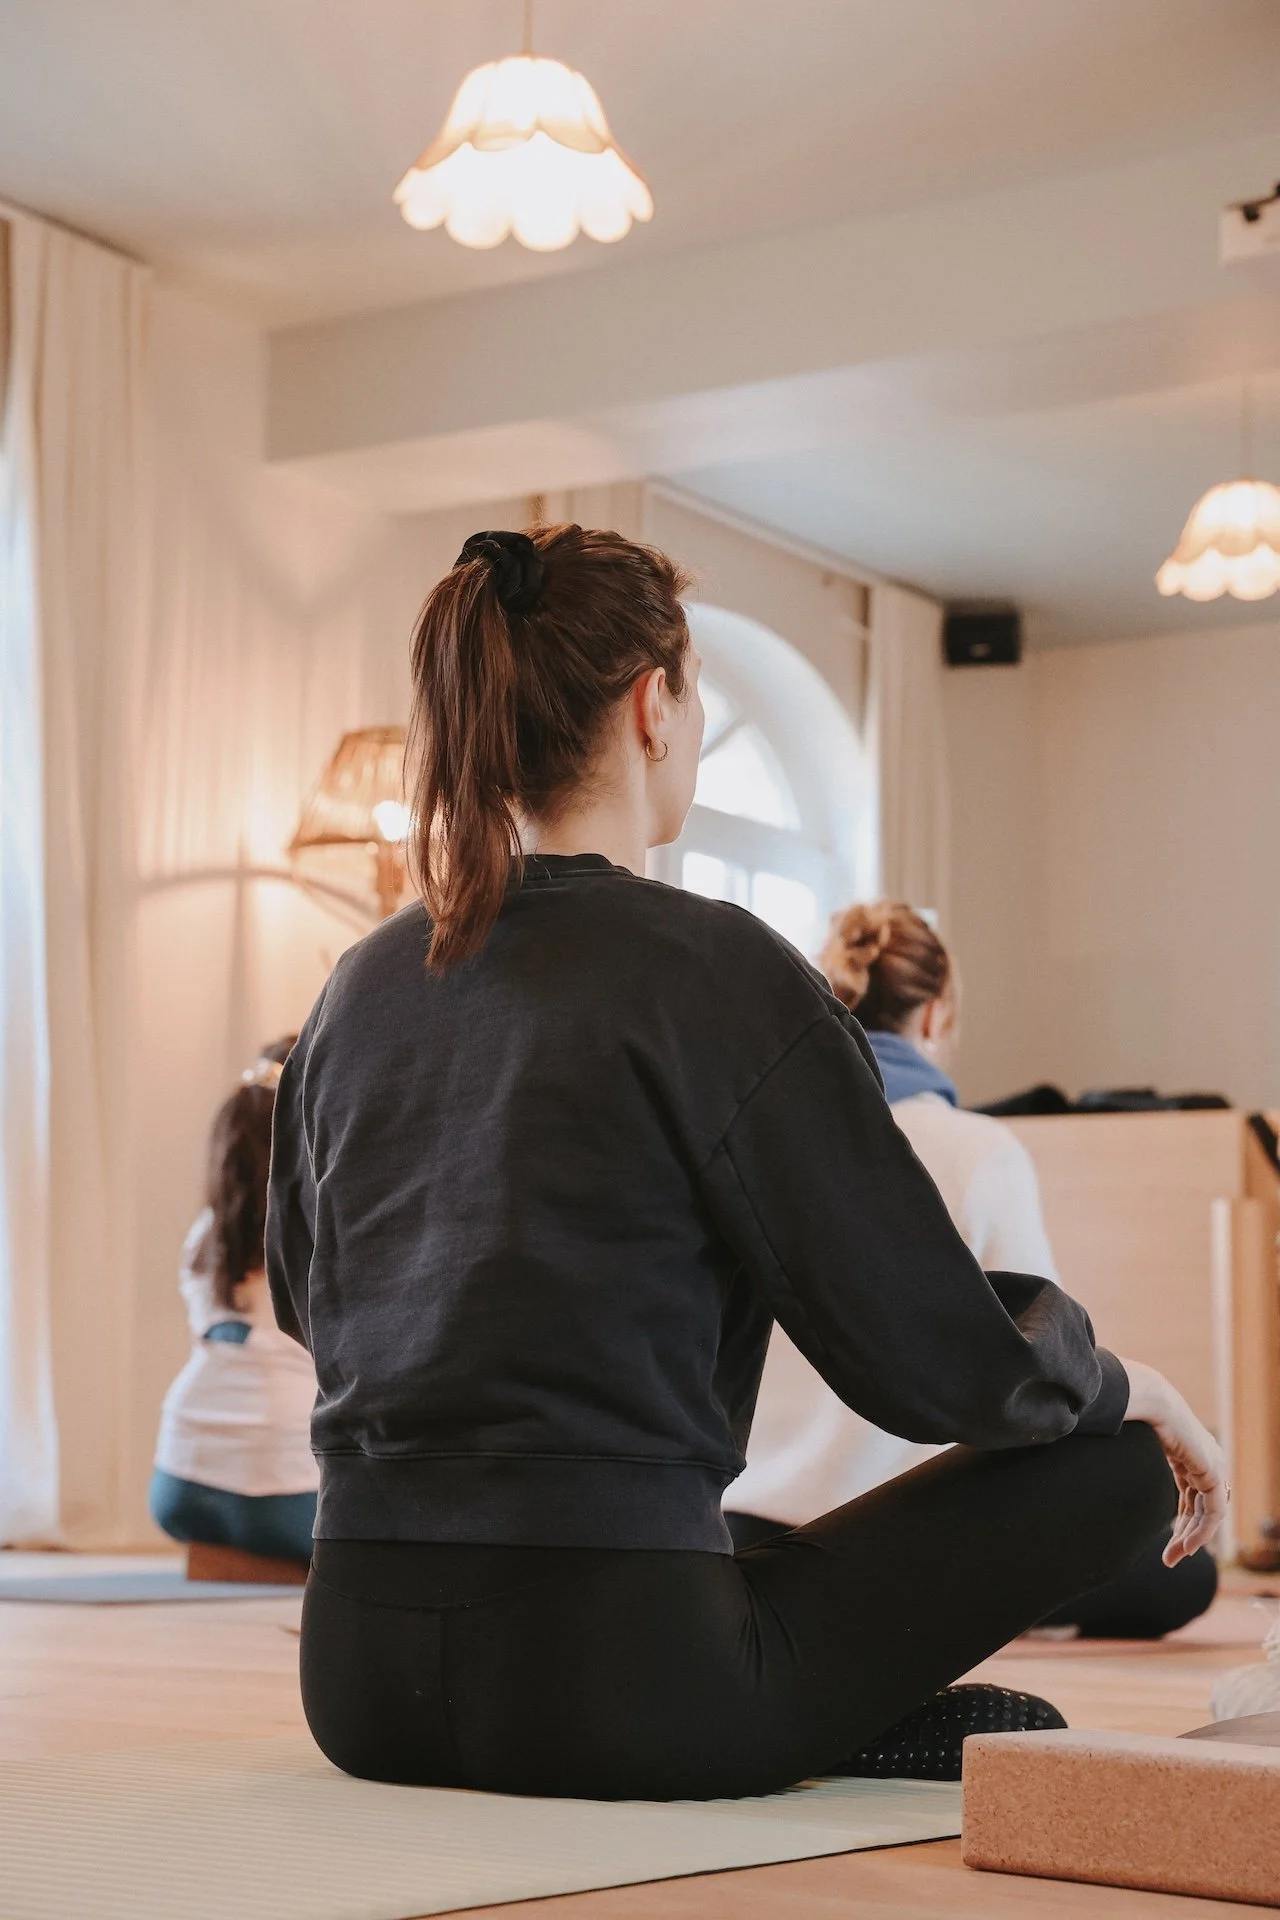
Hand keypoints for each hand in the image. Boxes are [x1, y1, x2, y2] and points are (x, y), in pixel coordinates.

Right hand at [1121, 1359, 1228, 1564]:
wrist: (1145, 1399)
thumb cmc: (1129, 1414)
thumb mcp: (1129, 1445)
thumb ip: (1119, 1458)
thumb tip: (1081, 1456)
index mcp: (1187, 1451)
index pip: (1191, 1492)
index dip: (1181, 1519)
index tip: (1167, 1543)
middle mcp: (1204, 1459)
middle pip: (1201, 1506)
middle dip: (1187, 1534)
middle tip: (1170, 1559)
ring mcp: (1211, 1464)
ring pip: (1209, 1513)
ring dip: (1193, 1538)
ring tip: (1175, 1558)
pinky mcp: (1212, 1470)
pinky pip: (1215, 1510)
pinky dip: (1203, 1531)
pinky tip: (1187, 1546)